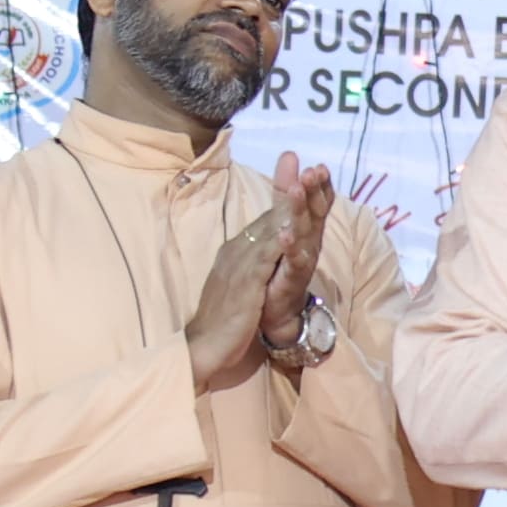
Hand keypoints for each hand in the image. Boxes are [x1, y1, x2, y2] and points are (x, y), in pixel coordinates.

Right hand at [187, 160, 333, 389]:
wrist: (204, 346)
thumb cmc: (226, 315)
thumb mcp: (242, 279)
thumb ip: (254, 259)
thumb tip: (267, 241)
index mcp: (239, 249)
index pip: (266, 217)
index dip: (284, 193)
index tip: (301, 167)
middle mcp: (238, 252)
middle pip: (267, 216)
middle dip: (286, 188)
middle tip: (300, 160)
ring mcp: (239, 268)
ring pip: (266, 233)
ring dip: (283, 209)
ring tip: (300, 185)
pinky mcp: (244, 288)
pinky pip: (261, 264)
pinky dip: (274, 248)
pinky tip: (287, 234)